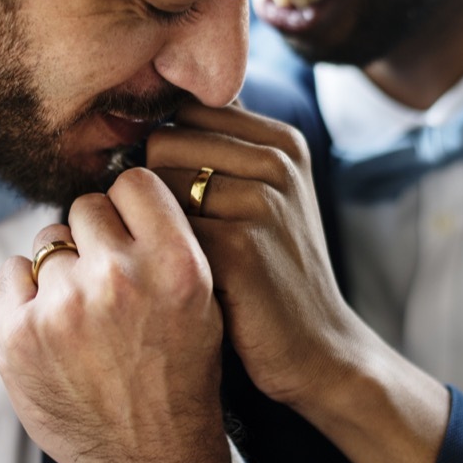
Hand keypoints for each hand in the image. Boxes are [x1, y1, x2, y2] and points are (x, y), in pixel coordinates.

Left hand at [0, 168, 229, 462]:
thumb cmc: (180, 380)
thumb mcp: (204, 304)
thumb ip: (168, 243)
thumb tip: (123, 192)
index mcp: (175, 266)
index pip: (133, 182)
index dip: (129, 203)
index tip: (128, 226)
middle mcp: (119, 279)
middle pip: (85, 208)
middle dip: (95, 237)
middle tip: (106, 278)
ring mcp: (63, 308)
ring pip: (48, 240)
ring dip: (61, 267)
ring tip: (83, 311)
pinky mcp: (19, 336)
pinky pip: (11, 272)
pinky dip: (27, 293)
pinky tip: (53, 324)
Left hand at [147, 103, 449, 462]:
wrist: (317, 351)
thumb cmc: (267, 275)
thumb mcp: (259, 200)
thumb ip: (217, 151)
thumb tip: (145, 111)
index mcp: (281, 140)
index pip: (181, 115)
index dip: (161, 158)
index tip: (172, 204)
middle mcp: (277, 161)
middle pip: (162, 143)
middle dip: (150, 190)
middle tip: (164, 239)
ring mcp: (263, 201)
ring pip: (155, 186)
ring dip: (147, 225)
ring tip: (170, 261)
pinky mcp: (241, 247)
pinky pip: (159, 231)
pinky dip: (151, 257)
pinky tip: (169, 284)